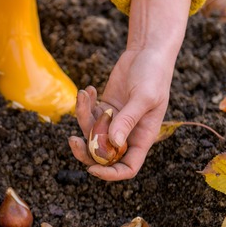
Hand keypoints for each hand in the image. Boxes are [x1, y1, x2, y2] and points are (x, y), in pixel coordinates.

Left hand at [69, 0, 191, 180]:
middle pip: (103, 156)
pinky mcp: (104, 109)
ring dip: (82, 117)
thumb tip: (113, 142)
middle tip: (72, 140)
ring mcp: (113, 122)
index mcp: (142, 138)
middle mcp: (127, 134)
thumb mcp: (144, 97)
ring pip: (90, 133)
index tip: (92, 169)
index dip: (110, 174)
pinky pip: (88, 115)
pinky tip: (88, 90)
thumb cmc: (153, 74)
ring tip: (84, 94)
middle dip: (85, 151)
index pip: (127, 167)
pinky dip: (84, 105)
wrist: (147, 52)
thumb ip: (128, 120)